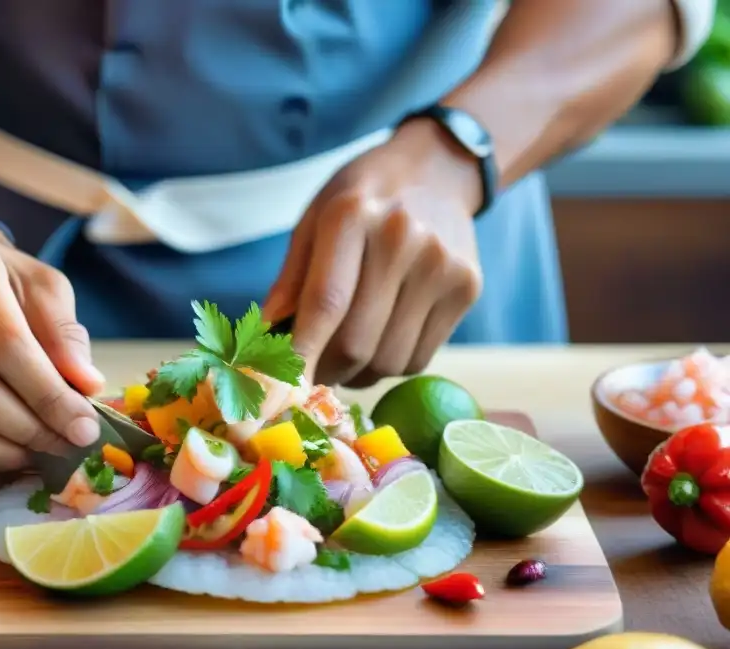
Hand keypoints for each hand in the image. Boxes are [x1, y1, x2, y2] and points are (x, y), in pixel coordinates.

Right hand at [0, 238, 105, 469]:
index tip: (84, 427)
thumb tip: (86, 386)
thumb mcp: (47, 294)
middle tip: (65, 446)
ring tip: (37, 453)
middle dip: (27, 428)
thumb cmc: (8, 292)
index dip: (49, 395)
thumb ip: (66, 336)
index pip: (7, 345)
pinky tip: (4, 451)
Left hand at [263, 119, 484, 386]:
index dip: (299, 356)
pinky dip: (390, 364)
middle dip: (325, 372)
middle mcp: (403, 239)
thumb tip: (266, 345)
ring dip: (357, 373)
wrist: (437, 170)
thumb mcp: (313, 221)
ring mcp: (442, 266)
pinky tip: (381, 339)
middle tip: (309, 373)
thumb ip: (290, 283)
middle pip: (356, 343)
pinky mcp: (468, 288)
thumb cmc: (360, 199)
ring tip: (345, 353)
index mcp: (352, 216)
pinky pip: (418, 358)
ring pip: (388, 360)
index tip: (276, 393)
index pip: (324, 304)